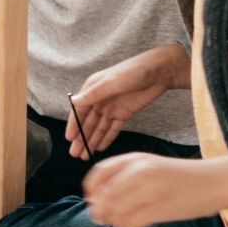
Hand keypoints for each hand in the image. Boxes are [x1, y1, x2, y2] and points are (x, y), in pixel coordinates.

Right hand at [67, 45, 187, 158]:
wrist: (158, 72)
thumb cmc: (133, 71)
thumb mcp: (111, 82)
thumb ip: (93, 94)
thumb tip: (74, 101)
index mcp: (93, 89)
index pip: (80, 110)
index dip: (74, 125)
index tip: (69, 139)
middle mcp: (100, 99)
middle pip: (88, 122)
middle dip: (81, 138)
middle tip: (75, 154)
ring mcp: (112, 108)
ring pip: (99, 128)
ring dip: (92, 141)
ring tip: (85, 155)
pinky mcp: (124, 114)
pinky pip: (113, 129)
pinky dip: (107, 138)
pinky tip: (100, 147)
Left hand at [83, 153, 227, 226]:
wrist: (214, 181)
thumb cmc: (180, 177)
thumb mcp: (150, 166)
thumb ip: (125, 177)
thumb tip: (99, 199)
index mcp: (135, 159)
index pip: (100, 174)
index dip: (91, 190)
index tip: (92, 201)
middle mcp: (140, 171)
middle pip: (105, 196)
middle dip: (100, 211)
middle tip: (103, 219)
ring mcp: (151, 189)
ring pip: (118, 211)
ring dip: (116, 222)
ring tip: (125, 223)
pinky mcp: (161, 207)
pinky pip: (134, 222)